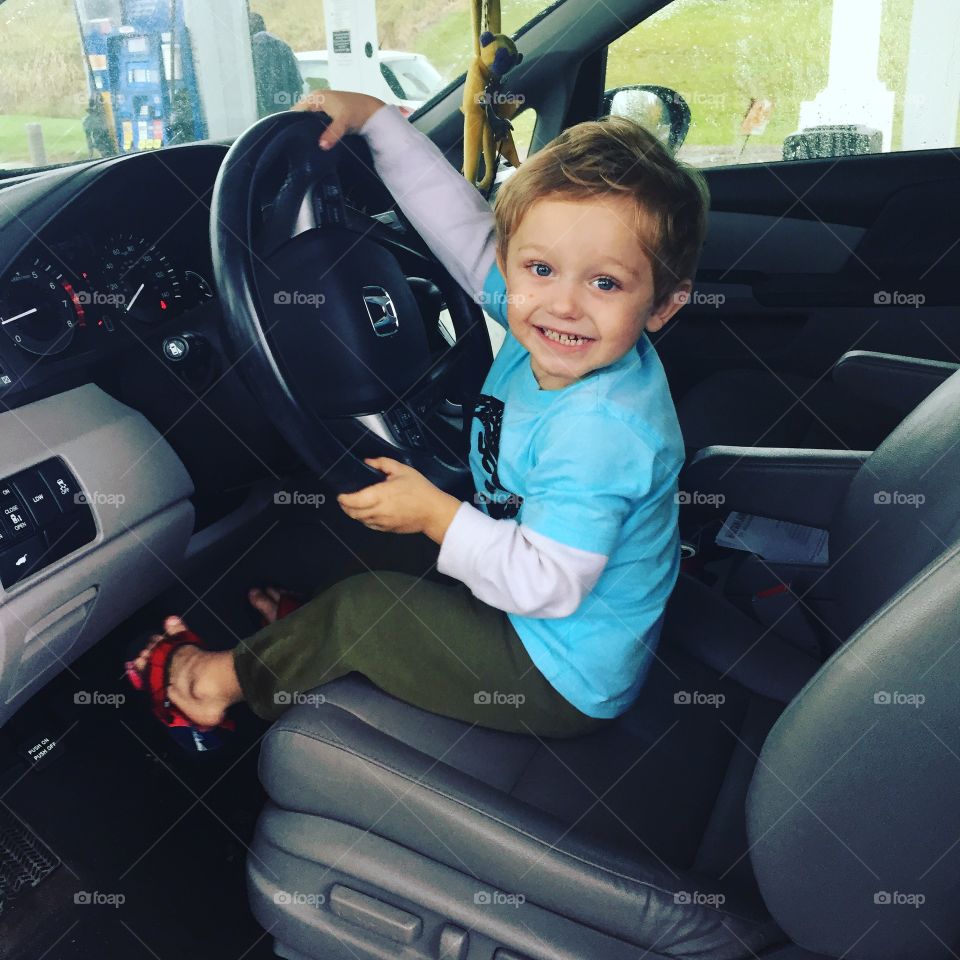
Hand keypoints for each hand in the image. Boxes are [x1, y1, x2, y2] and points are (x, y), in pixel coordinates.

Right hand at [292, 88, 385, 148]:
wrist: (373, 112)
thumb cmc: (356, 112)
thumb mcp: (343, 122)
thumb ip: (332, 133)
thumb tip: (321, 146)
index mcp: (315, 97)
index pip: (295, 111)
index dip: (292, 124)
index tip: (293, 140)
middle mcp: (316, 100)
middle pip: (302, 116)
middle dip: (300, 129)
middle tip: (299, 146)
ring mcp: (322, 107)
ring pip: (310, 121)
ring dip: (309, 132)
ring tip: (306, 146)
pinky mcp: (329, 115)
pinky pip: (317, 124)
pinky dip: (317, 131)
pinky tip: (316, 143)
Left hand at [337, 457, 460, 542]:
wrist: (434, 512)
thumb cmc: (420, 490)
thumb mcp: (403, 470)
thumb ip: (383, 463)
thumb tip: (368, 462)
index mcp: (380, 495)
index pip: (353, 501)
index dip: (343, 498)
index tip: (341, 493)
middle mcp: (378, 511)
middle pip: (353, 513)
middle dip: (345, 506)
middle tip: (344, 499)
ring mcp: (382, 522)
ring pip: (360, 520)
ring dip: (354, 513)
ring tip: (354, 505)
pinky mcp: (387, 529)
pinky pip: (370, 525)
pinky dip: (365, 519)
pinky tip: (368, 512)